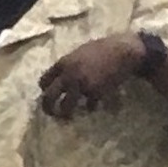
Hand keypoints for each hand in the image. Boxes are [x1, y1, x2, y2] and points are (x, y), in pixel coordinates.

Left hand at [37, 34, 153, 118]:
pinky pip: (89, 106)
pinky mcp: (96, 92)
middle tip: (50, 113)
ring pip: (66, 106)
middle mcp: (68, 75)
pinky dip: (91, 107)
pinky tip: (93, 107)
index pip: (44, 80)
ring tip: (67, 117)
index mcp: (63, 63)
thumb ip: (68, 64)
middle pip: (49, 96)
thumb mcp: (79, 52)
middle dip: (47, 107)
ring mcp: (82, 85)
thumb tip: (61, 76)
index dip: (45, 89)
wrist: (123, 50)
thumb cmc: (103, 48)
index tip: (47, 93)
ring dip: (66, 113)